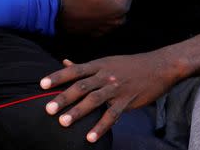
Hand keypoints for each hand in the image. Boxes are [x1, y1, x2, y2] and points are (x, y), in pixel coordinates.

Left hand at [40, 52, 178, 142]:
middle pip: (81, 86)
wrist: (158, 66)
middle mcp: (105, 76)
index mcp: (98, 65)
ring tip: (63, 122)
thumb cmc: (128, 65)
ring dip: (78, 112)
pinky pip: (112, 115)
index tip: (41, 84)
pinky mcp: (128, 101)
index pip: (74, 70)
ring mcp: (116, 88)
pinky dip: (100, 126)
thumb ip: (85, 66)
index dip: (57, 76)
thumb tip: (64, 62)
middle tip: (47, 108)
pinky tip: (89, 137)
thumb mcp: (106, 62)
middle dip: (63, 97)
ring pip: (94, 100)